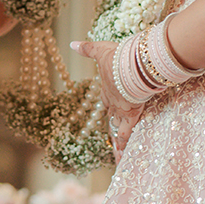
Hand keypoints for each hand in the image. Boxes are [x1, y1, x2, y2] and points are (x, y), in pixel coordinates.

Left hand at [71, 39, 143, 159]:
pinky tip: (122, 159)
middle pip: (112, 119)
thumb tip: (73, 44)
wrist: (132, 65)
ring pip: (118, 131)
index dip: (108, 108)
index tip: (109, 114)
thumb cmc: (118, 57)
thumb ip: (88, 48)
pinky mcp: (131, 114)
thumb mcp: (101, 50)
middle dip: (113, 129)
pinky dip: (123, 146)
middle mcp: (113, 102)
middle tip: (113, 142)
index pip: (107, 102)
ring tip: (117, 160)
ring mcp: (121, 110)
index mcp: (107, 89)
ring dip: (117, 146)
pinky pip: (126, 134)